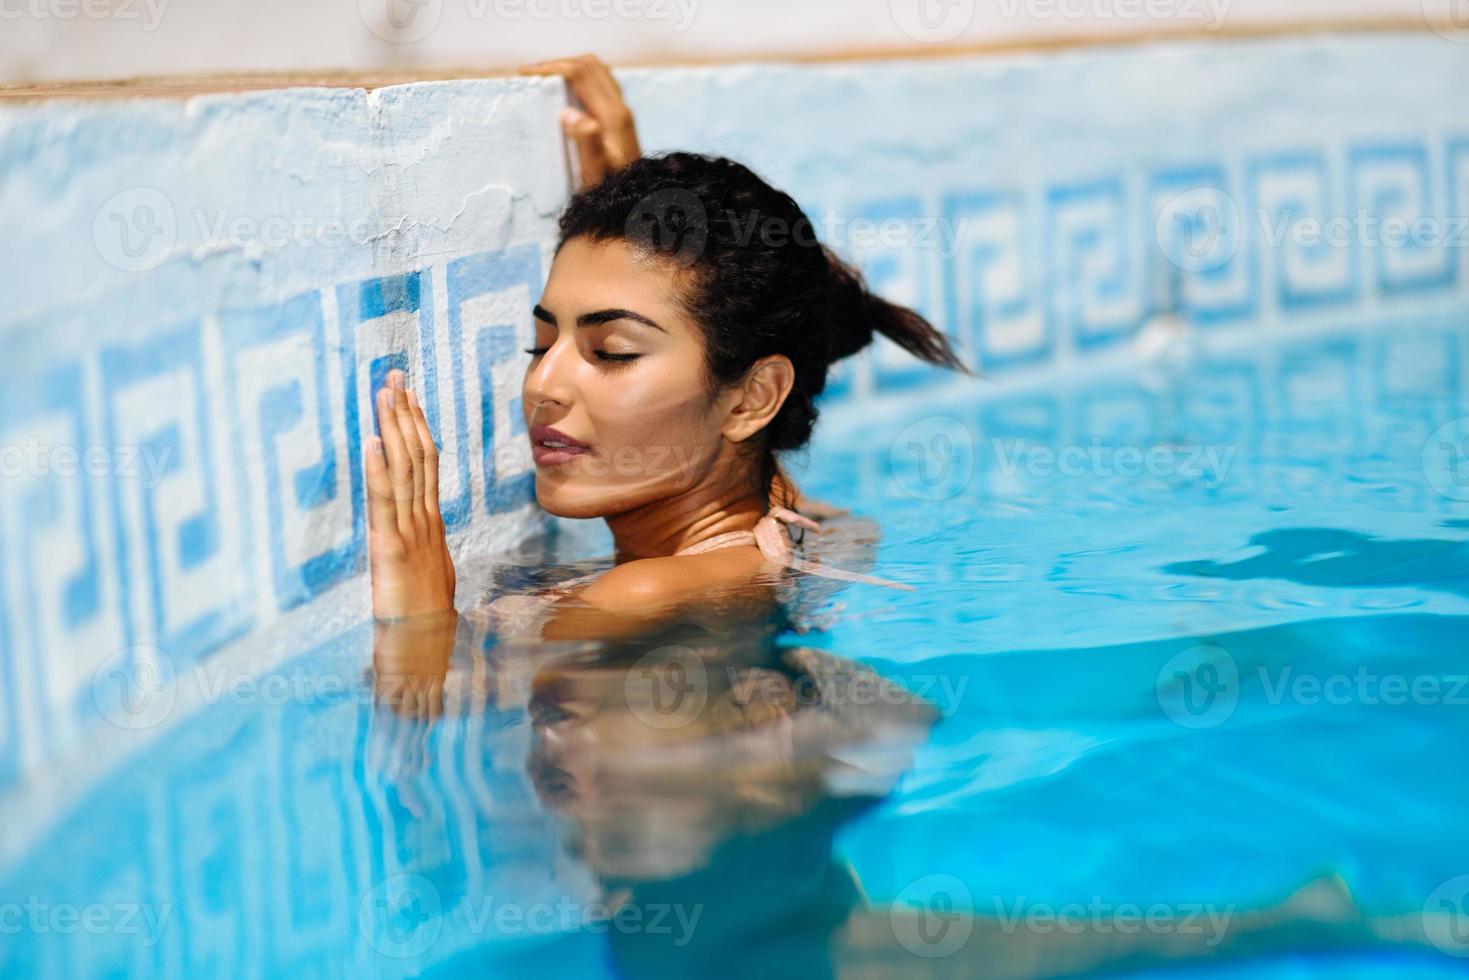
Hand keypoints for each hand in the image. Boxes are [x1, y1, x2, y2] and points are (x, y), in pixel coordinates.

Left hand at [366, 369, 455, 619]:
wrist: (426, 651)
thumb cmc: (424, 621)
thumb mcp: (426, 577)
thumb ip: (422, 549)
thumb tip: (418, 534)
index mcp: (432, 525)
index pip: (428, 465)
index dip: (419, 427)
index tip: (411, 396)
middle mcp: (425, 521)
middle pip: (418, 456)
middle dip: (406, 413)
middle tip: (395, 375)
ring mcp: (411, 533)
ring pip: (404, 470)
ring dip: (393, 428)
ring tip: (384, 393)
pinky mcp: (390, 550)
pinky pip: (385, 503)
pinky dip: (378, 470)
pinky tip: (371, 443)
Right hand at [520, 53, 640, 187]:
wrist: (636, 206)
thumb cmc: (611, 192)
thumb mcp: (594, 173)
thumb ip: (585, 142)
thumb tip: (568, 113)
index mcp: (612, 116)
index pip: (581, 74)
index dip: (552, 67)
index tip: (526, 74)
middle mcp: (621, 109)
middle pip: (591, 66)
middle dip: (560, 63)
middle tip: (533, 74)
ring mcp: (623, 113)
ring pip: (598, 72)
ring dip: (571, 69)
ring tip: (546, 81)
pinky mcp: (621, 120)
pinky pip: (601, 85)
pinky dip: (581, 80)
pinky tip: (567, 95)